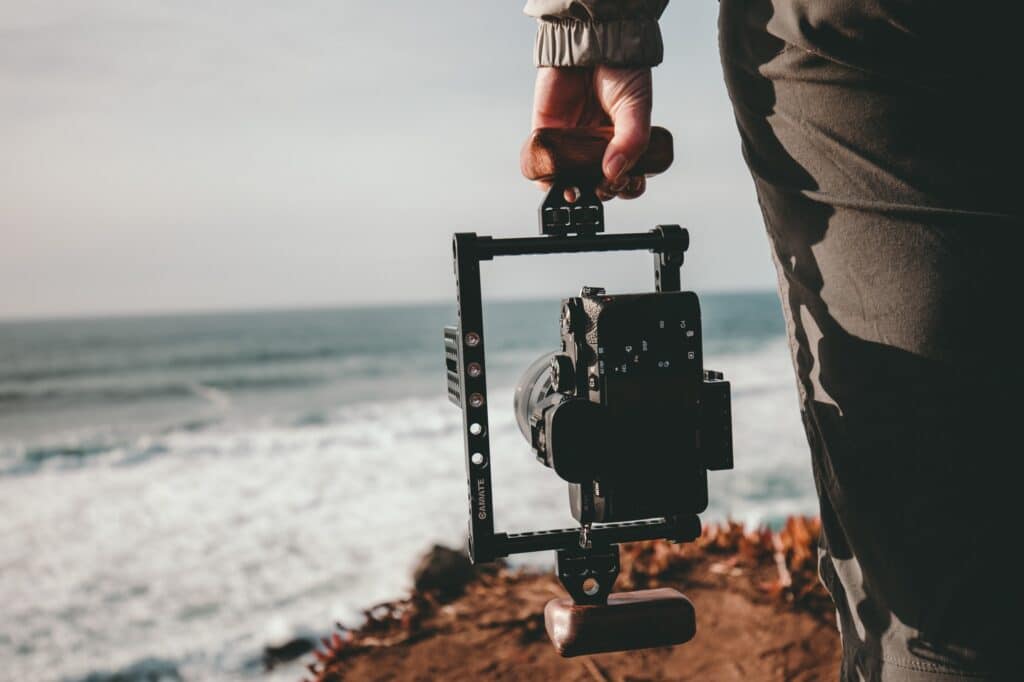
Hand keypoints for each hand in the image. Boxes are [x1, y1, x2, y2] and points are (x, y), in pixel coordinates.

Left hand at [530, 65, 652, 199]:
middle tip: (600, 187)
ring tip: (574, 192)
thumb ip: (631, 140)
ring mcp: (574, 144)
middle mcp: (599, 148)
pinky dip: (544, 176)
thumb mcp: (636, 106)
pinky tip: (553, 179)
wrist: (591, 41)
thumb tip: (613, 171)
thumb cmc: (620, 70)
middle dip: (600, 192)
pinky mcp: (549, 134)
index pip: (627, 177)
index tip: (624, 184)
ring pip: (569, 181)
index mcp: (624, 144)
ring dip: (571, 192)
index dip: (626, 187)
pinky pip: (542, 163)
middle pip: (597, 184)